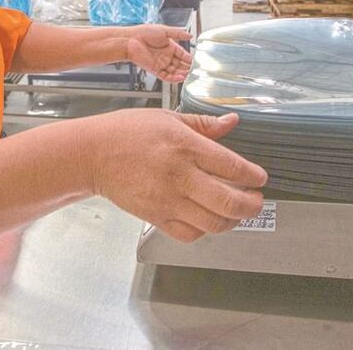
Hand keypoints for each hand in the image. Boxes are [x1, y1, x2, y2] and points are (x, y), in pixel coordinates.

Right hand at [87, 109, 266, 242]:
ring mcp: (167, 200)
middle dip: (252, 204)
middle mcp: (179, 176)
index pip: (232, 167)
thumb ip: (204, 125)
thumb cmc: (127, 132)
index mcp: (185, 146)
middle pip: (229, 201)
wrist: (92, 154)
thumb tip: (232, 123)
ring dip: (233, 220)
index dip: (254, 176)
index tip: (260, 178)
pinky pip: (189, 233)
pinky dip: (205, 230)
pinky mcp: (155, 216)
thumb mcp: (168, 118)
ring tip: (236, 211)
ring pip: (213, 222)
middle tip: (256, 199)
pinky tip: (207, 219)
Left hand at [126, 25, 191, 81]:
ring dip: (182, 74)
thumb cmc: (144, 32)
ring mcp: (161, 64)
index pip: (183, 55)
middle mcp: (166, 56)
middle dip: (188, 68)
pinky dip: (174, 78)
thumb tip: (190, 36)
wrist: (130, 40)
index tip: (198, 62)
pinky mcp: (155, 70)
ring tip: (190, 75)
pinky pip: (166, 77)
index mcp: (170, 47)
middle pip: (180, 65)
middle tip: (196, 71)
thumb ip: (178, 34)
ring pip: (175, 72)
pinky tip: (180, 78)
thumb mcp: (165, 30)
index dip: (190, 59)